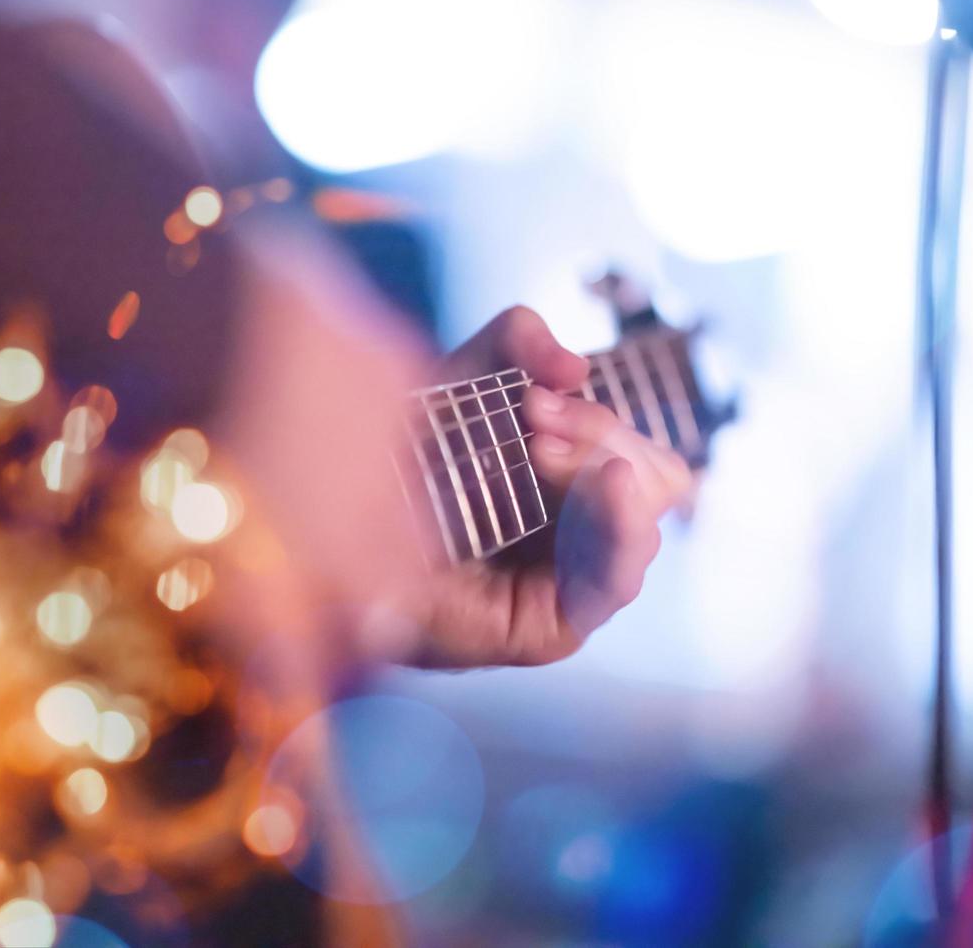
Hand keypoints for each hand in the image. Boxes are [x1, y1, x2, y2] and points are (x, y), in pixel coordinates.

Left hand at [410, 306, 691, 666]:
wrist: (315, 526)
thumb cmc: (386, 466)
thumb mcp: (454, 385)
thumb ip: (513, 345)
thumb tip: (573, 362)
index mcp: (569, 488)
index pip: (640, 454)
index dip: (600, 418)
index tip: (536, 395)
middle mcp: (576, 540)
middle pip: (656, 480)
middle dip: (603, 434)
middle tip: (533, 415)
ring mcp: (566, 586)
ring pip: (644, 522)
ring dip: (600, 467)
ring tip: (532, 446)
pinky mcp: (547, 628)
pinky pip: (615, 583)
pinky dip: (622, 527)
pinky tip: (609, 485)